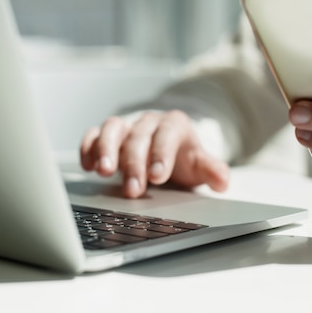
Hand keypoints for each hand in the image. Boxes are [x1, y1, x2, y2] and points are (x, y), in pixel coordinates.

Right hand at [79, 110, 229, 197]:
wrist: (169, 150)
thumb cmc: (182, 158)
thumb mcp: (199, 164)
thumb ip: (211, 170)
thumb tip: (223, 181)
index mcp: (173, 125)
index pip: (166, 136)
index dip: (161, 155)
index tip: (157, 176)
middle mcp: (148, 122)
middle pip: (138, 138)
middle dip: (134, 164)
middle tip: (133, 190)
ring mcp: (126, 126)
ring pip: (112, 129)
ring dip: (106, 150)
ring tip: (104, 172)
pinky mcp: (108, 135)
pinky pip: (93, 135)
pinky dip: (88, 148)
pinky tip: (87, 166)